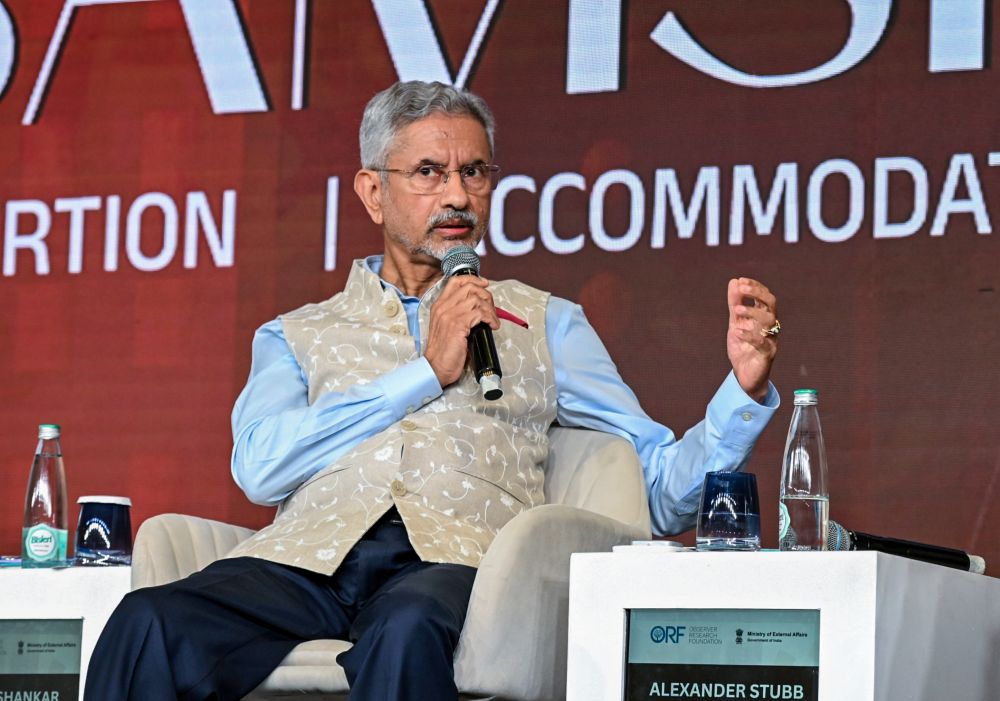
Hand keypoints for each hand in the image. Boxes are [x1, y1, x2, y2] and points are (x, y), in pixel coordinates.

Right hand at [424, 275, 499, 387]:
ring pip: (477, 300)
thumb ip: (457, 313)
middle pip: (469, 288)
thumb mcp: (447, 326)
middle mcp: (443, 307)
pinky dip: (490, 318)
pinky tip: (492, 326)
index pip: (455, 281)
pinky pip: (479, 313)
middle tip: (492, 309)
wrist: (436, 366)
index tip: (484, 284)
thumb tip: (478, 305)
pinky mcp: (458, 325)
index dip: (473, 279)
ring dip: (490, 309)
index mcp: (439, 305)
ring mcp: (449, 315)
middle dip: (486, 295)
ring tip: (493, 320)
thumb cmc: (444, 350)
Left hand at [726, 278, 778, 401]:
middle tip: (742, 288)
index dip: (755, 286)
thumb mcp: (736, 323)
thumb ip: (735, 304)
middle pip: (771, 304)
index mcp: (764, 317)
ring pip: (769, 321)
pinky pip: (762, 343)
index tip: (741, 281)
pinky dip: (749, 335)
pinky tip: (737, 331)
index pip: (764, 296)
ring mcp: (771, 340)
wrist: (744, 375)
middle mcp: (770, 326)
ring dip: (752, 312)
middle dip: (757, 293)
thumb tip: (734, 282)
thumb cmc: (743, 347)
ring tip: (737, 309)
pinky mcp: (767, 355)